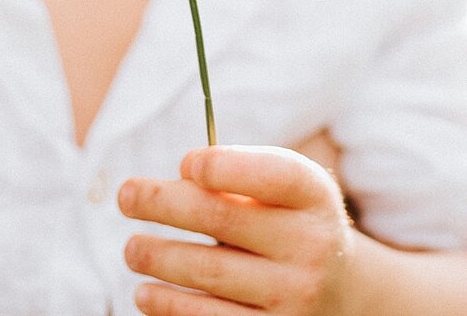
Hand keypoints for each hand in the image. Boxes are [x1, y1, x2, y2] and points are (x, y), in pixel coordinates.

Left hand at [119, 146, 358, 315]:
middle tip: (126, 197)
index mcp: (313, 198)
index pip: (275, 175)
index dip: (225, 166)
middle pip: (223, 219)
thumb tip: (177, 180)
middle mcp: (311, 247)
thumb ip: (241, 176)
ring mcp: (295, 296)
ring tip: (132, 250)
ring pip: (209, 272)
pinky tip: (146, 293)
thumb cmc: (291, 223)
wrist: (340, 291)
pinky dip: (170, 306)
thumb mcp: (286, 192)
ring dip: (158, 259)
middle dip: (163, 203)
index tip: (185, 164)